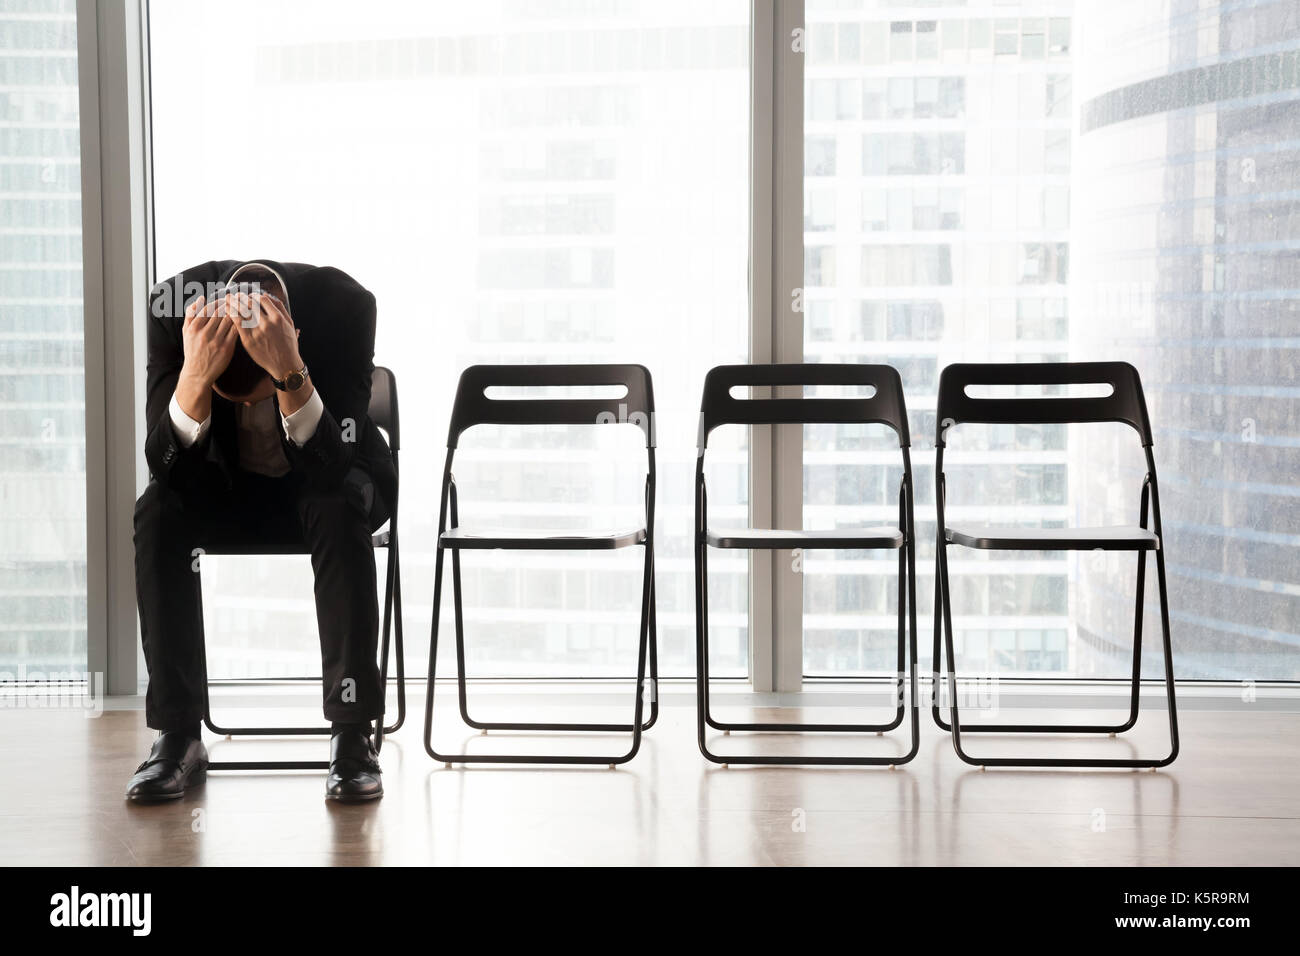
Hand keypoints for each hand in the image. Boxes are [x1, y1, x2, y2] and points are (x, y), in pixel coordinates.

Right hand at [175, 295, 237, 421]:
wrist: (198, 373)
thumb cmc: (192, 350)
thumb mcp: (186, 332)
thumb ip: (191, 314)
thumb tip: (201, 298)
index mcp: (194, 327)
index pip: (208, 308)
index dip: (217, 302)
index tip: (224, 300)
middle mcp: (204, 333)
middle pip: (219, 312)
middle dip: (229, 305)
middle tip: (236, 301)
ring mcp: (216, 341)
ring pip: (229, 320)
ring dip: (236, 312)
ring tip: (242, 308)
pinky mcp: (227, 348)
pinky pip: (236, 331)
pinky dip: (241, 324)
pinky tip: (245, 320)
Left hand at [231, 291, 301, 380]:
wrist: (285, 365)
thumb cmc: (289, 345)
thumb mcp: (290, 324)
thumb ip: (280, 309)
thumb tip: (268, 296)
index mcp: (278, 318)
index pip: (262, 300)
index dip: (253, 295)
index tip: (249, 296)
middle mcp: (267, 323)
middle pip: (250, 304)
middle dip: (240, 297)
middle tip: (235, 295)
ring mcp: (257, 332)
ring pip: (241, 312)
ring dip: (233, 304)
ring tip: (227, 300)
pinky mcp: (248, 340)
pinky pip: (237, 324)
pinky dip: (231, 315)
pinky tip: (227, 312)